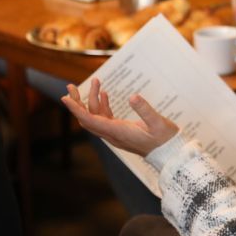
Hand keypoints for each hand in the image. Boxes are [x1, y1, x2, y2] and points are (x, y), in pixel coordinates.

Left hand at [61, 78, 178, 156]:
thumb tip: (133, 96)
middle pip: (87, 119)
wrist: (169, 154)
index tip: (65, 98)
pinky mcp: (121, 131)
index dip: (76, 109)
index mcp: (118, 132)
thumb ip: (145, 110)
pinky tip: (104, 94)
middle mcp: (113, 134)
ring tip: (95, 81)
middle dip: (77, 102)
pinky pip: (105, 118)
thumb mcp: (158, 123)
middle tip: (71, 86)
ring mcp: (116, 133)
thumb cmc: (165, 139)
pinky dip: (102, 105)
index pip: (90, 120)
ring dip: (92, 100)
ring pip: (96, 117)